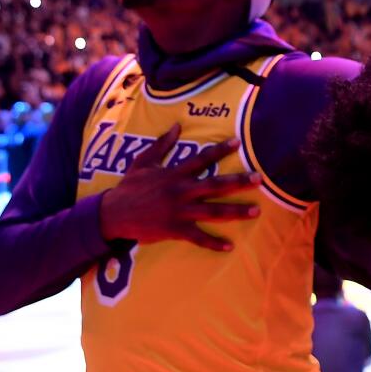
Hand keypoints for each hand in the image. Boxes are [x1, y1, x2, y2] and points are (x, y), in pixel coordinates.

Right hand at [96, 125, 260, 250]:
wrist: (112, 214)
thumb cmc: (128, 187)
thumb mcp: (142, 162)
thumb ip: (161, 144)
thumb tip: (177, 125)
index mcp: (174, 174)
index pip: (201, 159)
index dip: (220, 150)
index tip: (238, 142)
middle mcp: (180, 192)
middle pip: (214, 185)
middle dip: (238, 182)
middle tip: (259, 179)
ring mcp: (178, 211)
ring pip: (212, 212)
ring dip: (235, 212)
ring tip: (256, 211)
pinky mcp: (174, 229)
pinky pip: (197, 237)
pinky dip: (213, 243)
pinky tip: (229, 246)